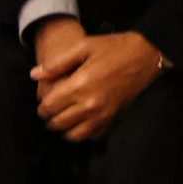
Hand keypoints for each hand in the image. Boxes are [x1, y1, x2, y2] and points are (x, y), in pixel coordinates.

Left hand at [32, 31, 165, 141]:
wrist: (149, 55)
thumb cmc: (116, 48)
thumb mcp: (85, 46)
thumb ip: (58, 63)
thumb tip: (34, 75)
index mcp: (79, 85)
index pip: (48, 107)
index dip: (41, 105)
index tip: (45, 100)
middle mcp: (89, 105)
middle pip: (57, 124)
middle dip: (50, 118)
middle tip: (54, 108)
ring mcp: (102, 115)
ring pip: (72, 136)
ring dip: (65, 128)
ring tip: (66, 117)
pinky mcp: (113, 120)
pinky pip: (91, 137)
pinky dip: (83, 132)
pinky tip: (84, 120)